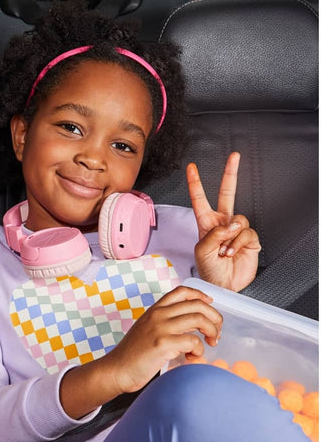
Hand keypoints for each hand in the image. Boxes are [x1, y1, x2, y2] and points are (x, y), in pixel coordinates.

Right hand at [102, 286, 222, 393]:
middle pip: (197, 305)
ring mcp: (160, 328)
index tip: (210, 304)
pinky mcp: (163, 344)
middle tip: (216, 333)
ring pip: (199, 320)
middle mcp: (158, 315)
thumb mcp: (147, 329)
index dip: (200, 295)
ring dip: (212, 332)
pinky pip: (193, 342)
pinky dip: (199, 351)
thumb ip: (166, 322)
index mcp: (155, 310)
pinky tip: (192, 357)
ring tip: (209, 344)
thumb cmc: (133, 354)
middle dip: (214, 318)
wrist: (117, 369)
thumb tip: (193, 324)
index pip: (181, 291)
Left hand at [187, 152, 260, 290]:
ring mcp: (237, 230)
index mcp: (206, 223)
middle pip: (227, 193)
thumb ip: (215, 233)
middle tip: (234, 156)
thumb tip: (233, 223)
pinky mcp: (250, 239)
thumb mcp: (202, 250)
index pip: (200, 199)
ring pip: (239, 219)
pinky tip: (233, 253)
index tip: (191, 167)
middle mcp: (222, 223)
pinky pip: (247, 233)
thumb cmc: (208, 269)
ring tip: (224, 251)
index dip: (196, 183)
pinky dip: (239, 244)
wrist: (222, 285)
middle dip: (230, 173)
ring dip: (230, 237)